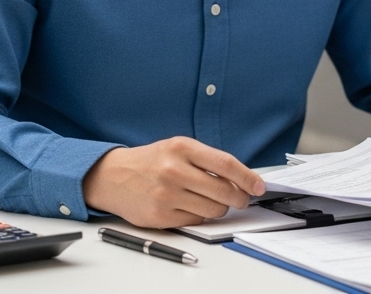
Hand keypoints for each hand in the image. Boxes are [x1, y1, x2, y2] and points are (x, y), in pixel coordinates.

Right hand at [81, 136, 265, 227]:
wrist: (112, 177)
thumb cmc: (151, 161)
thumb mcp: (177, 149)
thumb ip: (207, 161)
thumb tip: (242, 179)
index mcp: (182, 148)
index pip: (225, 164)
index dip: (247, 177)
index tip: (259, 186)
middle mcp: (174, 171)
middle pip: (223, 191)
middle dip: (240, 198)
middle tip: (242, 199)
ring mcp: (166, 195)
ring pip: (213, 210)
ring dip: (220, 208)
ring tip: (210, 201)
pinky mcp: (160, 216)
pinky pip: (196, 221)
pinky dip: (200, 216)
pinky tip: (190, 207)